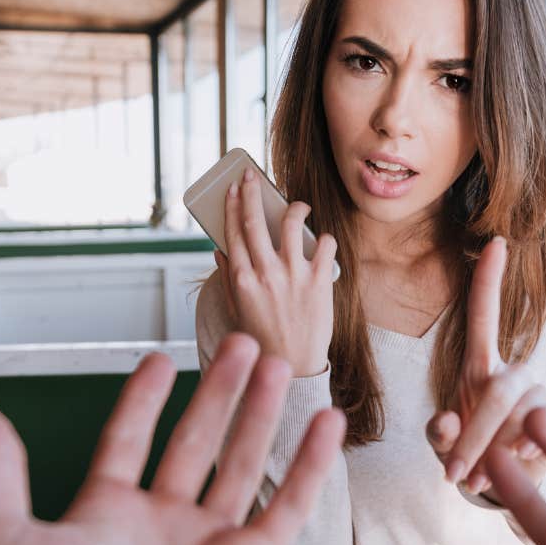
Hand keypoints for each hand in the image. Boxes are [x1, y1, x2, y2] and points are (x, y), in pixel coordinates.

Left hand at [0, 333, 345, 544]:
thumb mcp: (4, 543)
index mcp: (103, 518)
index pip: (127, 442)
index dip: (143, 401)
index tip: (159, 362)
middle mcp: (158, 528)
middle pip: (194, 443)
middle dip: (216, 391)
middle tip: (237, 344)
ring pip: (241, 464)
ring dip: (259, 413)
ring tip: (275, 365)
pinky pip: (288, 507)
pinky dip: (310, 465)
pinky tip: (323, 425)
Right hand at [216, 168, 337, 377]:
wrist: (295, 368)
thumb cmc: (263, 339)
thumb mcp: (236, 311)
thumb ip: (228, 278)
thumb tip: (220, 250)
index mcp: (241, 280)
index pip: (232, 232)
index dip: (230, 206)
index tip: (231, 189)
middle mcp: (265, 274)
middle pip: (255, 221)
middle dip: (251, 193)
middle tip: (251, 177)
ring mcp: (294, 276)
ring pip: (292, 223)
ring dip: (294, 207)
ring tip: (297, 206)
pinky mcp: (320, 281)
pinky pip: (325, 244)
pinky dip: (324, 237)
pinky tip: (322, 240)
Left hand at [427, 236, 545, 496]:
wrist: (503, 486)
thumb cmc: (469, 455)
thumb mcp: (444, 444)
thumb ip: (439, 434)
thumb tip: (445, 422)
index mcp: (480, 367)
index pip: (483, 315)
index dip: (489, 280)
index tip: (497, 241)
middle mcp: (514, 373)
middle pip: (500, 388)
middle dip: (475, 435)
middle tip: (455, 475)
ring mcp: (541, 393)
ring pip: (523, 412)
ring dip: (498, 451)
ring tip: (480, 480)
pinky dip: (534, 446)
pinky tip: (523, 460)